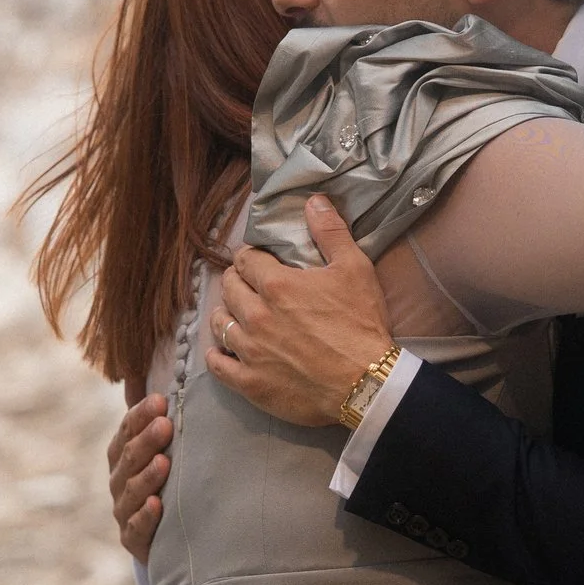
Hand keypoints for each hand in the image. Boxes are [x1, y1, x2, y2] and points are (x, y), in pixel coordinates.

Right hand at [108, 391, 170, 561]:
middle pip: (128, 458)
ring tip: (165, 462)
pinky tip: (158, 505)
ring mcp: (124, 511)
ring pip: (131, 491)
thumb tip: (146, 375)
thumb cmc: (167, 480)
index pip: (127, 430)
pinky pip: (137, 528)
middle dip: (146, 440)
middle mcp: (119, 481)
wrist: (167, 535)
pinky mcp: (133, 540)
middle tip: (166, 425)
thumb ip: (154, 417)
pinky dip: (146, 516)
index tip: (160, 402)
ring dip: (147, 476)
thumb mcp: (162, 448)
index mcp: (122, 454)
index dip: (140, 416)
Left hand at [206, 195, 396, 428]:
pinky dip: (216, 356)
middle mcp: (256, 316)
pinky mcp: (251, 383)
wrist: (367, 384)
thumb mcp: (355, 269)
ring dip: (225, 315)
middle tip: (246, 284)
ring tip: (235, 315)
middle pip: (229, 289)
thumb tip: (314, 200)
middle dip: (235, 281)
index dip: (250, 257)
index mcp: (277, 285)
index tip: (257, 260)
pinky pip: (218, 366)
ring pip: (220, 325)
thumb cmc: (362, 325)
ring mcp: (250, 352)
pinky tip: (221, 352)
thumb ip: (331, 232)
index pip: (246, 260)